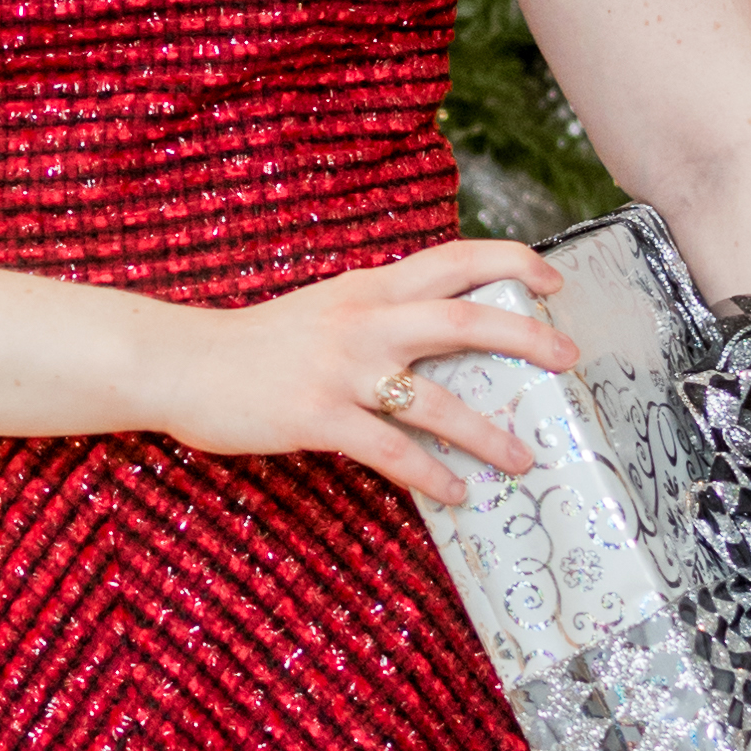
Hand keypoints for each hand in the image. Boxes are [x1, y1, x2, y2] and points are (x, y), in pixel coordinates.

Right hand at [140, 241, 568, 509]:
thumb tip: (440, 337)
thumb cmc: (255, 343)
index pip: (453, 257)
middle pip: (466, 318)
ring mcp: (342, 369)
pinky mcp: (318, 416)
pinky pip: (392, 450)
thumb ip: (378, 316)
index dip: (511, 261)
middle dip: (528, 337)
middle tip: (569, 359)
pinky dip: (431, 474)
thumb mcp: (325, 311)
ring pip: (438, 399)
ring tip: (524, 458)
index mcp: (368, 287)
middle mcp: (364, 320)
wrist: (181, 361)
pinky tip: (455, 493)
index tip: (554, 280)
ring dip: (489, 433)